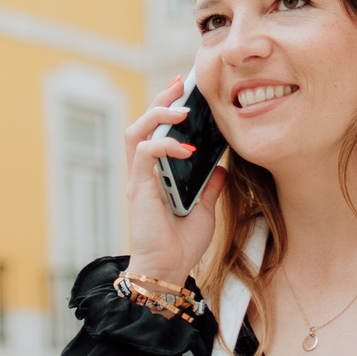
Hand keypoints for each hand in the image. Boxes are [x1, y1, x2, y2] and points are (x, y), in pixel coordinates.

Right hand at [120, 77, 224, 286]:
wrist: (167, 271)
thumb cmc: (181, 246)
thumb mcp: (204, 211)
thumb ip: (209, 187)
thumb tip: (220, 167)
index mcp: (156, 176)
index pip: (156, 134)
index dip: (166, 110)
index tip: (184, 92)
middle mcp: (143, 174)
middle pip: (142, 124)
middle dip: (160, 101)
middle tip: (179, 84)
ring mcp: (139, 179)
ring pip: (136, 132)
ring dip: (157, 115)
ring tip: (181, 108)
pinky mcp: (140, 188)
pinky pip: (145, 154)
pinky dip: (165, 145)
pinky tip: (186, 148)